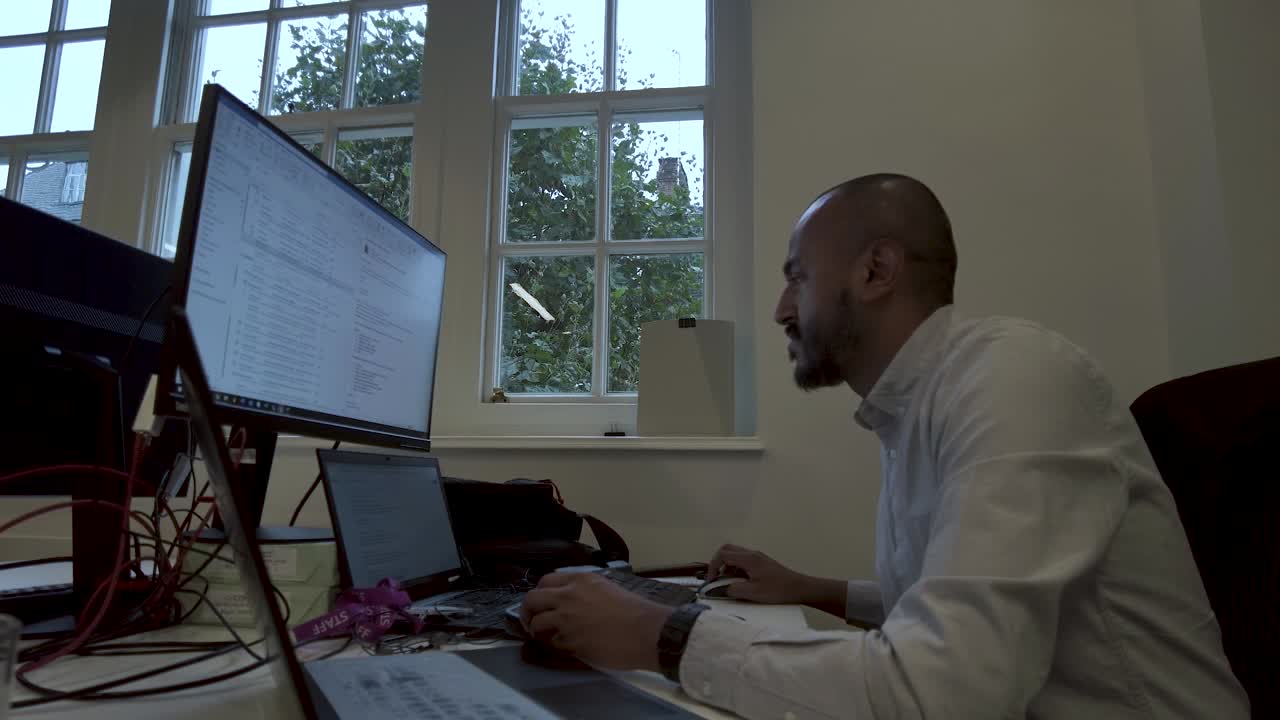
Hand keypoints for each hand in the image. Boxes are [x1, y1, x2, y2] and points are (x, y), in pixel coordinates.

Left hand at [520, 572, 671, 670]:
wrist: (646, 631)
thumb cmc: (634, 610)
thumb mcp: (607, 588)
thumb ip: (586, 590)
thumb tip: (573, 600)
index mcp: (580, 580)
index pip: (545, 581)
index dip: (540, 594)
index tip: (542, 603)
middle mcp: (568, 596)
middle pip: (532, 599)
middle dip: (528, 611)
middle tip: (532, 621)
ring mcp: (566, 619)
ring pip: (536, 623)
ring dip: (537, 630)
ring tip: (543, 637)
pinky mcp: (569, 641)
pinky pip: (550, 643)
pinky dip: (552, 645)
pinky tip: (560, 647)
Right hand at [706, 544, 820, 603]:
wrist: (800, 588)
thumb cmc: (777, 590)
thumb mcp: (753, 593)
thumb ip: (734, 589)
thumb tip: (722, 588)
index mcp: (748, 558)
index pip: (722, 554)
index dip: (712, 566)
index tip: (711, 580)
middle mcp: (752, 554)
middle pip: (727, 550)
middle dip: (718, 562)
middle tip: (716, 578)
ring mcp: (758, 557)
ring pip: (735, 555)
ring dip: (728, 566)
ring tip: (728, 582)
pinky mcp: (762, 562)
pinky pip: (743, 560)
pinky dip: (736, 569)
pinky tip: (740, 582)